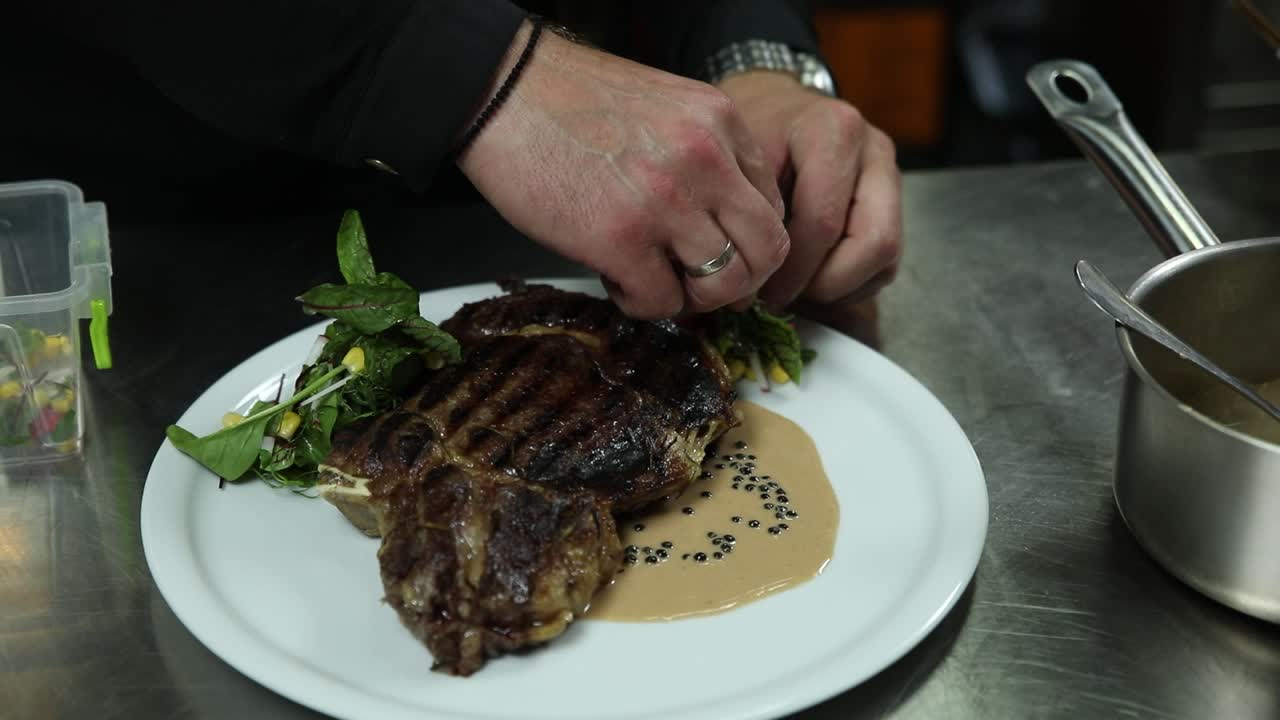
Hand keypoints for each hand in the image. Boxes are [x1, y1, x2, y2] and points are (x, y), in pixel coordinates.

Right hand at [457, 21, 790, 319]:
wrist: (501, 89)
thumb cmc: (569, 101)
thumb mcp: (666, 107)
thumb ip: (705, 155)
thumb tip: (720, 224)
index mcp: (721, 123)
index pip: (773, 206)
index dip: (750, 244)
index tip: (724, 257)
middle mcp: (706, 160)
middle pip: (766, 252)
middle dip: (737, 283)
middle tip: (699, 285)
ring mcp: (666, 202)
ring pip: (723, 285)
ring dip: (690, 298)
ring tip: (654, 281)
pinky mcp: (620, 239)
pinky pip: (662, 301)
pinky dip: (642, 304)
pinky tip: (615, 278)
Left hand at [716, 71, 902, 309]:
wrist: (772, 104)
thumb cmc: (751, 130)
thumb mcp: (739, 158)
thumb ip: (750, 213)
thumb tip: (749, 285)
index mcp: (834, 131)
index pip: (824, 221)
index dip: (794, 269)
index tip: (762, 290)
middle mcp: (874, 152)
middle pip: (875, 243)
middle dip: (827, 282)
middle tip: (785, 295)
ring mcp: (890, 177)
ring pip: (886, 258)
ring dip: (840, 286)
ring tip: (795, 286)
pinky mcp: (892, 203)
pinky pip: (885, 263)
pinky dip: (850, 283)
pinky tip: (811, 278)